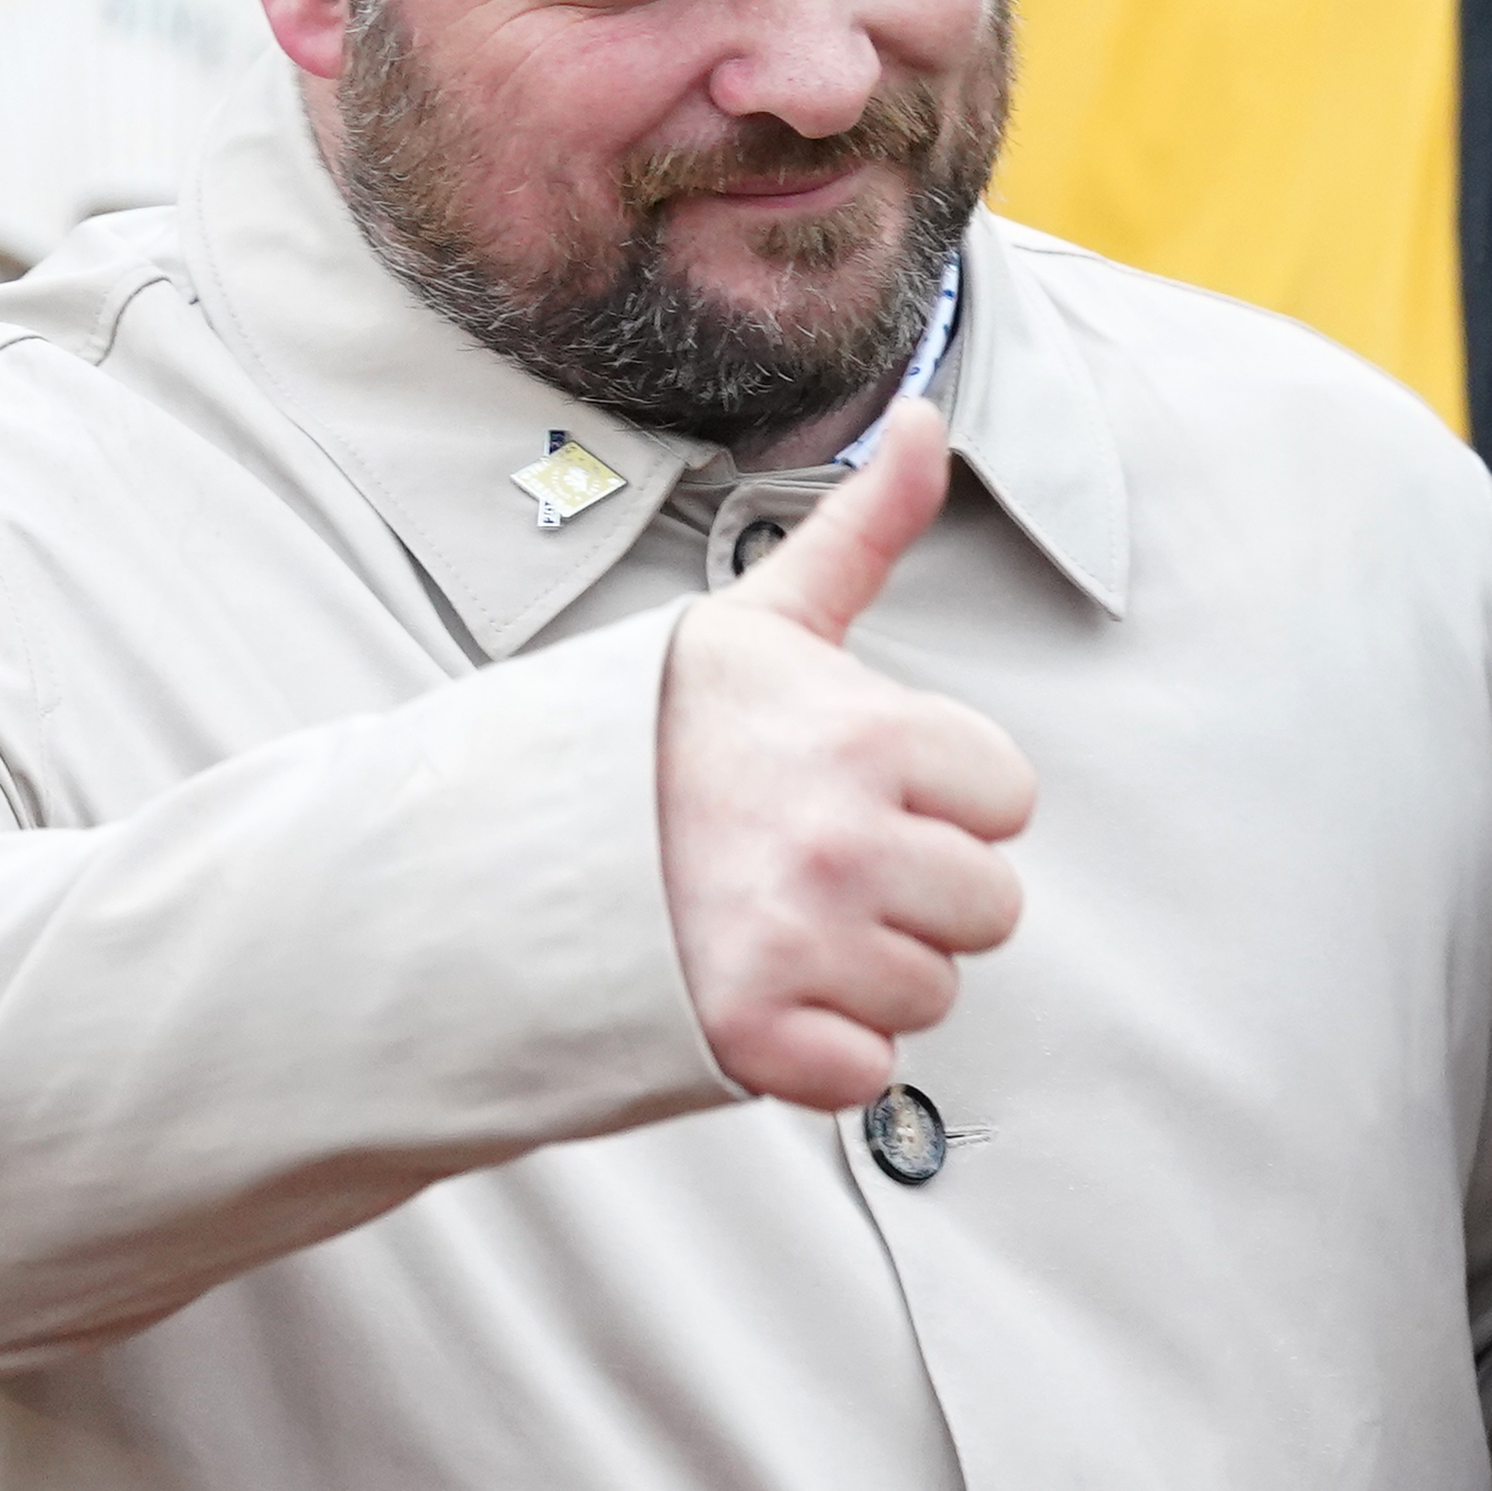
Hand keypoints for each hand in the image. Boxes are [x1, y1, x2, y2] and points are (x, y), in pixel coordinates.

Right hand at [656, 401, 1035, 1106]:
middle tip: (810, 870)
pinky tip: (747, 993)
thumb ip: (865, 530)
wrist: (484, 856)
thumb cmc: (639, 738)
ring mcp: (799, 943)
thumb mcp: (758, 622)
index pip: (1007, 798)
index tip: (854, 791)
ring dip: (864, 977)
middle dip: (914, 897)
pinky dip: (815, 1055)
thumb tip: (927, 416)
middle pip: (989, 906)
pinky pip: (868, 1074)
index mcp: (862, 733)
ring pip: (933, 994)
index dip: (938, 801)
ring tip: (771, 927)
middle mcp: (842, 839)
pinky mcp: (755, 1040)